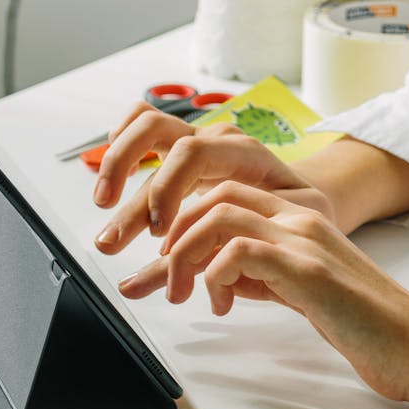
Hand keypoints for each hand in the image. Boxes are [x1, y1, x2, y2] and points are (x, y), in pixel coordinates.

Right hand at [93, 102, 334, 253]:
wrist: (305, 201)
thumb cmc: (293, 220)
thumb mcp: (270, 239)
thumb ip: (220, 258)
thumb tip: (198, 281)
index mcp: (243, 152)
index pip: (190, 154)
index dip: (165, 190)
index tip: (158, 233)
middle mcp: (214, 139)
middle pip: (155, 130)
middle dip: (123, 172)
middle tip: (111, 227)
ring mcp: (194, 139)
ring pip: (143, 126)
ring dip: (114, 164)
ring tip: (102, 208)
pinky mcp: (179, 150)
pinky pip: (141, 126)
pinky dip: (121, 145)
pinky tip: (110, 180)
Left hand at [119, 182, 408, 407]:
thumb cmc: (363, 324)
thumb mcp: (297, 290)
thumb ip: (257, 274)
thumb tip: (209, 277)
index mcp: (297, 216)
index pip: (225, 190)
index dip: (184, 218)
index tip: (165, 257)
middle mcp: (299, 216)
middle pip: (214, 192)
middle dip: (173, 232)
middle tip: (163, 277)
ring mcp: (304, 238)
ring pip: (219, 213)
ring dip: (185, 253)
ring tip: (181, 293)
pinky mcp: (308, 269)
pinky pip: (240, 250)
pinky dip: (215, 273)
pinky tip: (221, 303)